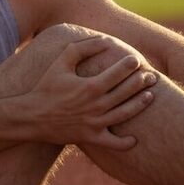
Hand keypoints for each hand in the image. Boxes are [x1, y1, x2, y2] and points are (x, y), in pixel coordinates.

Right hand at [26, 36, 155, 149]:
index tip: (136, 60)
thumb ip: (83, 48)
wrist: (31, 117)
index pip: (118, 73)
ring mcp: (95, 123)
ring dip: (140, 104)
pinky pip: (113, 144)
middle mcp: (96, 106)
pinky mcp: (91, 138)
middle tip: (152, 76)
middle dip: (141, 82)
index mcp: (90, 86)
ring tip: (150, 96)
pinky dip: (125, 143)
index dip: (130, 65)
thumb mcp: (61, 62)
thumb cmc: (46, 87)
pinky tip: (134, 139)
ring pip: (125, 114)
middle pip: (126, 92)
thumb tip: (105, 40)